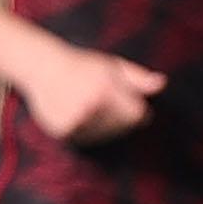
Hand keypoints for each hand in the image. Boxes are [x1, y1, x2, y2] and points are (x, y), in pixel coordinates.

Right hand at [20, 42, 164, 144]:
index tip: (131, 103)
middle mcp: (90, 107)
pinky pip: (87, 139)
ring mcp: (75, 120)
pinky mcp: (63, 130)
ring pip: (106, 134)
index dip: (138, 111)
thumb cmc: (82, 65)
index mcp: (106, 90)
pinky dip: (88, 131)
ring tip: (91, 106)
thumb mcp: (112, 65)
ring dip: (105, 126)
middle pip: (123, 127)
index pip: (138, 115)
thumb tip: (162, 83)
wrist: (41, 67)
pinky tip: (79, 115)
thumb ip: (138, 77)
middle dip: (122, 117)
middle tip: (104, 101)